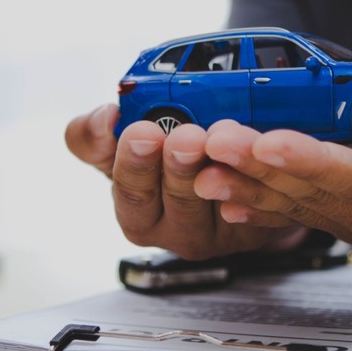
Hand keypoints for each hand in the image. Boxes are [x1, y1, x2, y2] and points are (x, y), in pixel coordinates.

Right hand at [65, 104, 304, 259]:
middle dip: (179, 167)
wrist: (221, 180)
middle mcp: (174, 230)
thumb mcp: (123, 148)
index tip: (142, 131)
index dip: (133, 163)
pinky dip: (254, 175)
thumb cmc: (163, 164)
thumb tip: (102, 118)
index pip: (129, 193)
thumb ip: (96, 135)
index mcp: (137, 212)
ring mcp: (216, 233)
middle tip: (186, 138)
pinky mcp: (252, 228)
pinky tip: (253, 153)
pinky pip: (256, 202)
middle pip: (176, 201)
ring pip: (218, 201)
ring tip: (219, 140)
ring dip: (219, 170)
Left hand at [195, 91, 351, 265]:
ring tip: (202, 165)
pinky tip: (224, 196)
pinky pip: (294, 210)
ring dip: (245, 181)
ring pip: (293, 201)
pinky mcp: (342, 212)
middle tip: (215, 139)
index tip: (272, 140)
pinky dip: (258, 202)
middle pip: (311, 190)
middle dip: (259, 164)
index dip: (315, 160)